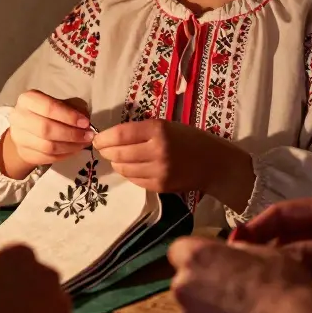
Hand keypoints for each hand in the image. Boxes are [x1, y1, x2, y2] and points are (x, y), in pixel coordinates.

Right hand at [0, 91, 93, 175]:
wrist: (27, 129)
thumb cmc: (47, 113)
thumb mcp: (60, 103)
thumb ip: (72, 108)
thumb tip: (84, 119)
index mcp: (27, 100)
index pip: (48, 108)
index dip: (69, 116)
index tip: (85, 123)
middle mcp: (19, 117)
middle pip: (46, 129)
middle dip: (71, 134)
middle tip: (87, 136)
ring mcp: (19, 137)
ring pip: (47, 147)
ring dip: (70, 146)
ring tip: (83, 143)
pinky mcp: (24, 153)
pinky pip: (47, 158)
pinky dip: (64, 155)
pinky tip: (74, 150)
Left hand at [92, 120, 253, 204]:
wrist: (214, 163)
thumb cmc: (189, 139)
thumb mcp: (166, 126)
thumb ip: (141, 130)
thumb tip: (110, 137)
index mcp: (158, 130)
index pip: (120, 135)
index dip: (104, 138)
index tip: (97, 139)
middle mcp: (157, 150)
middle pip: (118, 153)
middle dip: (106, 151)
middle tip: (103, 149)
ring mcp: (159, 171)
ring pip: (123, 168)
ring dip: (116, 163)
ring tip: (118, 158)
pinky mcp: (160, 186)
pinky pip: (134, 180)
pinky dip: (128, 173)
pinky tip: (132, 167)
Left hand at [169, 237, 311, 312]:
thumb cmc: (280, 288)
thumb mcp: (264, 251)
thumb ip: (237, 249)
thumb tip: (232, 252)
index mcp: (197, 257)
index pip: (180, 248)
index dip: (200, 254)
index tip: (216, 259)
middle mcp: (184, 286)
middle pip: (186, 280)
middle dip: (205, 283)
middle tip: (235, 286)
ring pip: (195, 308)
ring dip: (211, 308)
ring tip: (243, 312)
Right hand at [231, 194, 311, 308]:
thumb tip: (273, 260)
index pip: (283, 213)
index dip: (256, 226)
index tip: (232, 242)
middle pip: (287, 229)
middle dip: (262, 242)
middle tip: (239, 262)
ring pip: (299, 247)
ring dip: (279, 257)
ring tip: (255, 273)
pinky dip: (298, 270)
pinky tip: (287, 282)